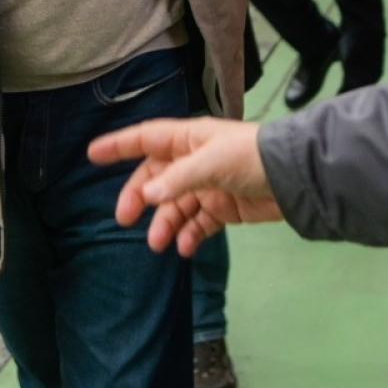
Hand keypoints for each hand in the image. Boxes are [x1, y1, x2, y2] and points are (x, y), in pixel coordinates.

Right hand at [88, 117, 283, 255]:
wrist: (294, 178)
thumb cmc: (250, 158)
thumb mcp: (211, 163)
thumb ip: (177, 179)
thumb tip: (146, 195)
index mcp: (188, 140)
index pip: (146, 139)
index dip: (119, 146)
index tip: (92, 155)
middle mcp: (194, 161)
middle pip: (156, 178)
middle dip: (139, 197)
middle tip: (125, 219)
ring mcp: (209, 185)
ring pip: (175, 205)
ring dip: (165, 223)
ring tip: (158, 244)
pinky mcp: (224, 208)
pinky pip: (199, 223)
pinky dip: (189, 235)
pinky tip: (185, 248)